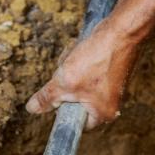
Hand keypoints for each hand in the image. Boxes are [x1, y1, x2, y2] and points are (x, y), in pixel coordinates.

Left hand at [25, 20, 140, 128]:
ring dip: (70, 69)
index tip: (55, 97)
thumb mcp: (64, 82)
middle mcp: (109, 103)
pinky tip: (81, 51)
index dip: (61, 109)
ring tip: (76, 58)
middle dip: (65, 84)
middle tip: (67, 73)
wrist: (121, 31)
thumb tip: (33, 108)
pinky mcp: (108, 71)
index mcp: (102, 113)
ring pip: (76, 83)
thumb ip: (47, 98)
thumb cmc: (99, 58)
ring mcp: (110, 86)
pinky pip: (85, 70)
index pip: (74, 122)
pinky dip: (79, 60)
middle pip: (73, 100)